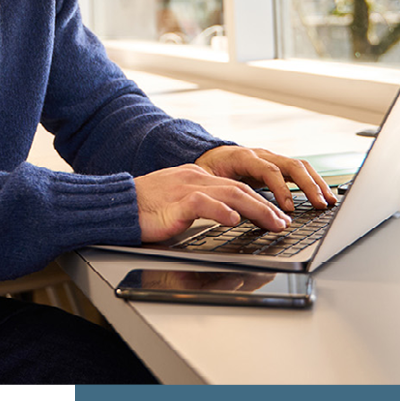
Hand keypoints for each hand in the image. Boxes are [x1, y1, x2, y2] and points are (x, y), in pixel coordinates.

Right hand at [134, 164, 292, 243]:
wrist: (117, 204)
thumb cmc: (144, 208)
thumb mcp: (178, 202)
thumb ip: (201, 205)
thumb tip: (227, 217)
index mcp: (197, 177)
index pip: (235, 186)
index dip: (260, 201)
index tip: (276, 215)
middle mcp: (195, 179)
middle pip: (239, 189)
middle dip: (266, 206)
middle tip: (283, 222)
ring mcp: (186, 189)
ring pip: (230, 194)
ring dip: (256, 210)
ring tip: (272, 223)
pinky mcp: (175, 203)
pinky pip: (203, 204)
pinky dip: (221, 211)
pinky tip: (234, 220)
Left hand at [194, 145, 336, 214]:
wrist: (210, 154)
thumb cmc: (208, 168)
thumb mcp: (206, 179)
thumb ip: (216, 191)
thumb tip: (224, 210)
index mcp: (244, 157)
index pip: (268, 171)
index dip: (280, 189)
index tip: (288, 208)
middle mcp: (262, 155)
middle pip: (291, 165)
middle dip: (308, 186)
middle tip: (320, 205)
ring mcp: (272, 158)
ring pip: (300, 166)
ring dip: (317, 183)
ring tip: (329, 202)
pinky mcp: (278, 165)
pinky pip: (300, 171)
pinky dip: (314, 182)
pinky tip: (323, 197)